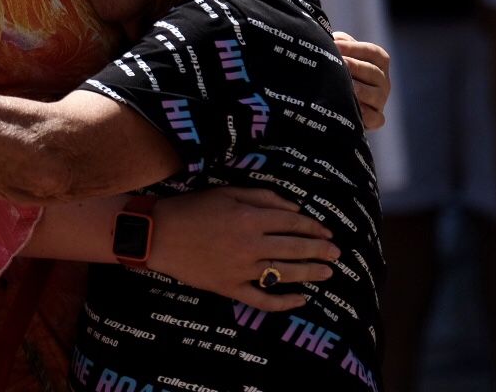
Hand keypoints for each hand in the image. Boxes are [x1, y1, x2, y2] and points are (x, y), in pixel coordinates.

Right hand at [149, 186, 335, 311]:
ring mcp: (241, 270)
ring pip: (284, 273)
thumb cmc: (193, 208)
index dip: (313, 227)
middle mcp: (250, 245)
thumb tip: (294, 208)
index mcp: (251, 218)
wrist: (159, 234)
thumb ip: (263, 197)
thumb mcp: (228, 192)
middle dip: (320, 250)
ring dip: (310, 273)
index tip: (327, 231)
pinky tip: (300, 300)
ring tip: (328, 273)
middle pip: (294, 248)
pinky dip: (283, 302)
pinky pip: (261, 299)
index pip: (292, 222)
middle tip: (337, 254)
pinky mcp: (229, 288)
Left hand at [333, 31, 390, 130]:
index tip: (335, 45)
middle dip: (355, 67)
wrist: (337, 103)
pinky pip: (376, 118)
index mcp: (379, 62)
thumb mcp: (342, 53)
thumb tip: (333, 38)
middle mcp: (384, 80)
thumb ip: (341, 43)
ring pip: (375, 95)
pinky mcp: (376, 118)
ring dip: (359, 90)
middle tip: (339, 64)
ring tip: (344, 87)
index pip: (372, 52)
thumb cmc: (340, 71)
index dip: (354, 48)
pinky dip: (367, 116)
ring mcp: (381, 100)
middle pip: (373, 72)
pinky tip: (354, 111)